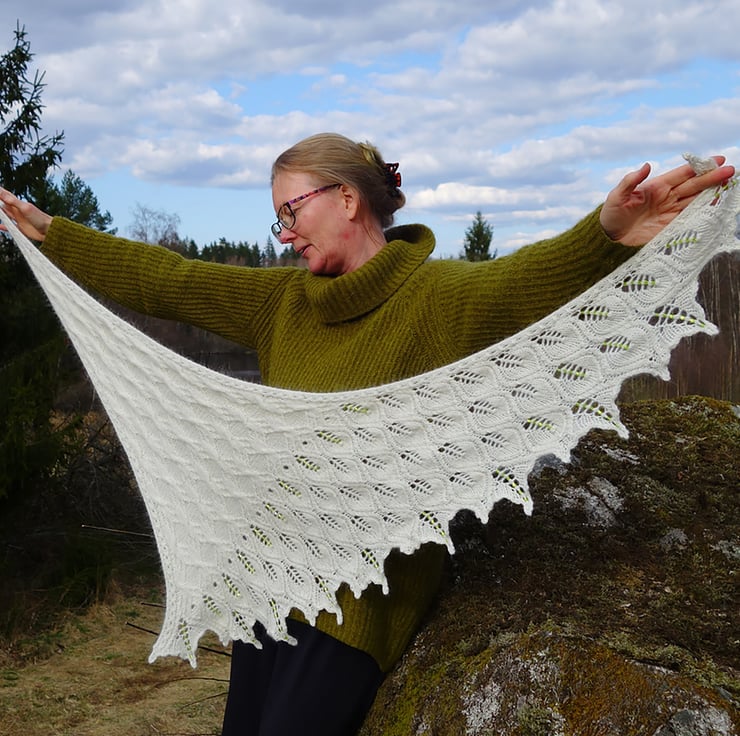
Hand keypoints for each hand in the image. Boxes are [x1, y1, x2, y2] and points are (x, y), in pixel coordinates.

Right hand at [0, 188, 52, 240]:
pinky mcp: (21, 229)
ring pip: (5, 214)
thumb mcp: (25, 208)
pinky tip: (0, 226)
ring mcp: (19, 220)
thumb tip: (1, 193)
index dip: (0, 192)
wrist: (50, 231)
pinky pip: (10, 227)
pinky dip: (4, 226)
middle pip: (4, 204)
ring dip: (0, 213)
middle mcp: (18, 211)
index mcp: (19, 204)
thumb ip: (13, 202)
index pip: (6, 195)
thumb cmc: (40, 219)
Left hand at [599, 156, 734, 245]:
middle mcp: (667, 197)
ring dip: (712, 193)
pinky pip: (690, 218)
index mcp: (656, 186)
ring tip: (728, 185)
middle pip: (693, 186)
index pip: (682, 174)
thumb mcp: (616, 196)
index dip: (698, 167)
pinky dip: (703, 212)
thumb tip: (646, 166)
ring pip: (695, 200)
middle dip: (712, 178)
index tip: (717, 159)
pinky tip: (715, 205)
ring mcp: (670, 212)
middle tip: (731, 170)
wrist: (610, 237)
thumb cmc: (612, 214)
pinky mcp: (670, 227)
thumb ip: (630, 181)